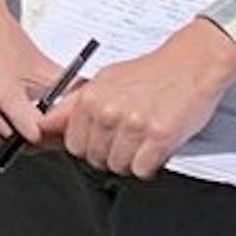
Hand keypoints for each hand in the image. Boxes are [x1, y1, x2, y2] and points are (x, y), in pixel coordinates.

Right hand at [0, 0, 61, 153]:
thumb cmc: (5, 39)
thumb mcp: (40, 65)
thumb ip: (66, 90)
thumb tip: (90, 108)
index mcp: (1, 90)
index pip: (30, 134)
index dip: (46, 135)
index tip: (53, 131)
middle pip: (13, 140)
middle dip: (29, 135)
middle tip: (39, 125)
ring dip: (9, 135)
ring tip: (18, 116)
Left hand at [56, 19, 235, 178]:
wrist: (189, 65)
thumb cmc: (149, 74)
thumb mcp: (104, 80)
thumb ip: (75, 104)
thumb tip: (45, 124)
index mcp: (91, 98)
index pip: (72, 143)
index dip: (87, 147)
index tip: (97, 142)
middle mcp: (108, 111)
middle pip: (95, 158)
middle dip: (109, 155)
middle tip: (126, 140)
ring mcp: (133, 125)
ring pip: (118, 166)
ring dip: (131, 161)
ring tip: (142, 142)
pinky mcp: (159, 137)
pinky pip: (142, 170)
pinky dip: (149, 165)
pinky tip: (155, 147)